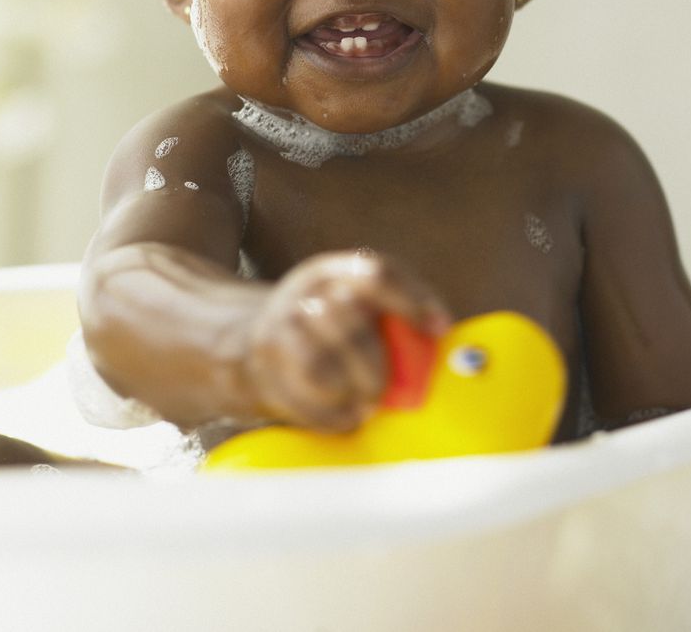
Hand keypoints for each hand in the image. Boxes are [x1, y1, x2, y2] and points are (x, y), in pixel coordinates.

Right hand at [238, 250, 449, 432]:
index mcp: (334, 272)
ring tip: (365, 405)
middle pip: (350, 322)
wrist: (246, 339)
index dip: (413, 299)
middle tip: (385, 392)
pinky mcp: (262, 365)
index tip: (440, 329)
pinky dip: (330, 416)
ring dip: (351, 391)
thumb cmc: (325, 329)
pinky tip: (345, 418)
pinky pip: (302, 396)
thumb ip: (391, 318)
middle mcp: (305, 292)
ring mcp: (279, 326)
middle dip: (375, 366)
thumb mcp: (350, 305)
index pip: (377, 272)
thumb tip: (445, 345)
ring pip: (321, 363)